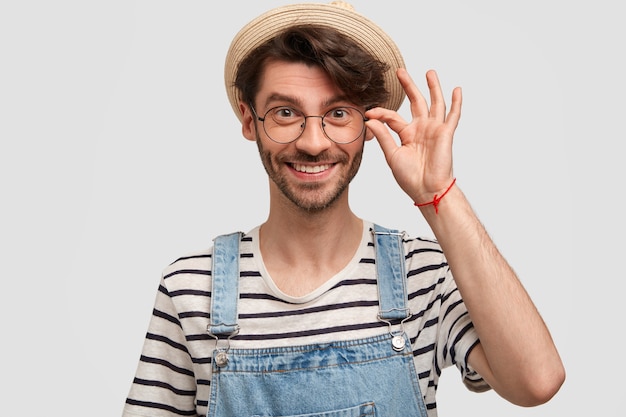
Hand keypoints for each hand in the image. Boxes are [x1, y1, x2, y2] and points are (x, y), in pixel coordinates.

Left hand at [365, 68, 461, 203]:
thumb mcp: (392, 155)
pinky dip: (456, 103)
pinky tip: (456, 90)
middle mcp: (421, 129)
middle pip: (415, 102)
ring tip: (429, 72)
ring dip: (433, 87)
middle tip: (400, 71)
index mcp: (407, 134)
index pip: (393, 117)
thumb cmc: (410, 177)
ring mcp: (434, 129)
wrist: (427, 189)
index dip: (380, 113)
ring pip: (434, 103)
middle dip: (409, 86)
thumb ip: (384, 136)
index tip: (368, 112)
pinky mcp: (445, 133)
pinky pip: (453, 116)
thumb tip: (370, 120)